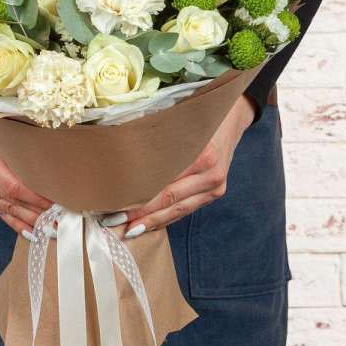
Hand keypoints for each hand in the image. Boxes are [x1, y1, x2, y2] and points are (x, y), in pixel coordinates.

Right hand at [0, 71, 51, 239]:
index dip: (36, 200)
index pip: (14, 187)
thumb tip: (52, 165)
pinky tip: (29, 230)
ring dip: (28, 220)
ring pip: (3, 208)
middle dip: (36, 214)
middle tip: (60, 223)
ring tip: (51, 230)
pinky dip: (12, 219)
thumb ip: (20, 145)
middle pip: (10, 201)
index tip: (57, 206)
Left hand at [102, 94, 255, 237]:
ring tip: (127, 230)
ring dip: (151, 222)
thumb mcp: (179, 122)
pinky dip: (166, 217)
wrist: (232, 116)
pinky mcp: (216, 191)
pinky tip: (148, 224)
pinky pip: (187, 209)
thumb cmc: (198, 115)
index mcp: (201, 155)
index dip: (138, 200)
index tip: (114, 207)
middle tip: (113, 223)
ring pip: (178, 210)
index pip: (163, 185)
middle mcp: (210, 173)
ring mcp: (215, 185)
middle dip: (140, 215)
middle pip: (169, 201)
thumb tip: (120, 157)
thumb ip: (156, 141)